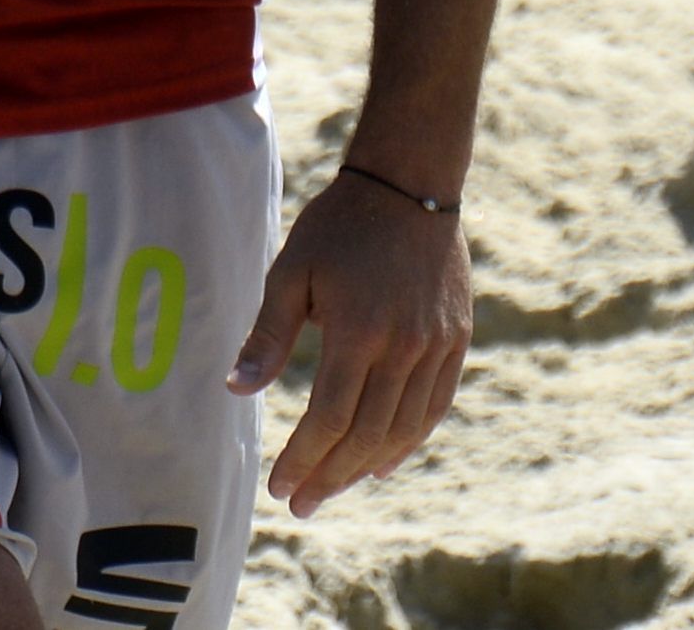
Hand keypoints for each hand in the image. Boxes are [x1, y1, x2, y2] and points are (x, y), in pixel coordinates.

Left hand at [229, 168, 470, 517]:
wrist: (408, 187)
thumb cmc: (337, 227)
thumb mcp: (290, 270)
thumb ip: (268, 334)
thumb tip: (236, 389)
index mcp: (358, 331)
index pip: (330, 417)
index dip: (304, 458)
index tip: (279, 486)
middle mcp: (405, 347)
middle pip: (367, 434)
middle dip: (331, 476)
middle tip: (301, 505)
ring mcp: (437, 347)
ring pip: (404, 429)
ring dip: (366, 467)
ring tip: (333, 488)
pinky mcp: (457, 342)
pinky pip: (434, 406)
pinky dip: (408, 440)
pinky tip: (383, 463)